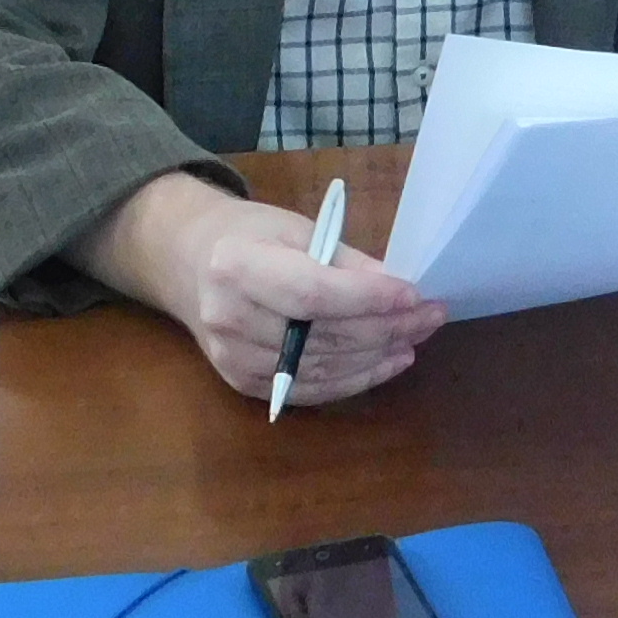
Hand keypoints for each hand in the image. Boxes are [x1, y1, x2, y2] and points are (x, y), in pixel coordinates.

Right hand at [78, 173, 440, 406]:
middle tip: (430, 315)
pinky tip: (388, 361)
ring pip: (323, 368)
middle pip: (322, 335)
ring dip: (378, 355)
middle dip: (386, 327)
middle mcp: (228, 318)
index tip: (413, 294)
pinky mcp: (243, 383)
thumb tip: (396, 290)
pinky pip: (311, 389)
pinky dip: (355, 378)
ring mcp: (233, 358)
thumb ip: (343, 260)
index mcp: (235, 266)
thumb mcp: (294, 228)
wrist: (187, 263)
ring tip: (417, 336)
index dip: (367, 299)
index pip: (312, 293)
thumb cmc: (246, 235)